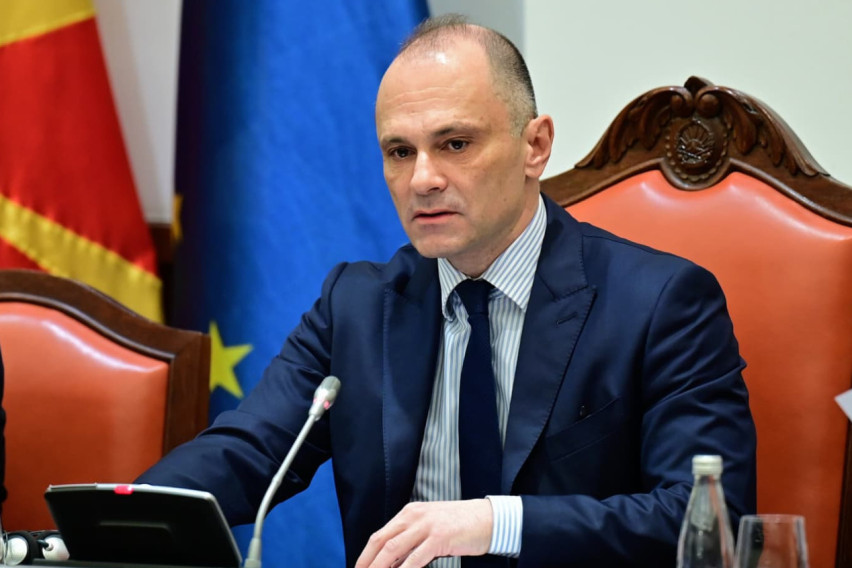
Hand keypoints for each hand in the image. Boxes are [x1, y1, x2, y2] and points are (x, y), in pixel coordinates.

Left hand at [355, 499, 492, 567]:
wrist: (488, 519)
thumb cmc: (461, 526)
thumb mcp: (430, 528)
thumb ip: (411, 541)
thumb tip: (391, 563)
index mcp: (410, 513)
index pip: (380, 535)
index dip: (366, 555)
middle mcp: (414, 516)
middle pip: (381, 541)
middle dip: (367, 562)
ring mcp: (426, 526)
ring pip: (393, 549)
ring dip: (379, 567)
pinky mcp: (439, 538)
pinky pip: (414, 559)